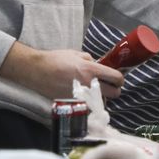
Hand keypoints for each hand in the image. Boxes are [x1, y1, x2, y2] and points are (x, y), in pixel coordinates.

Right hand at [0, 42, 124, 98]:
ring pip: (102, 101)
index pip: (116, 77)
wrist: (38, 71)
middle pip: (114, 93)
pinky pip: (89, 105)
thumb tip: (97, 65)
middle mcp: (89, 84)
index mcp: (91, 70)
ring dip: (102, 97)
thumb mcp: (75, 54)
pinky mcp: (74, 103)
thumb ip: (89, 60)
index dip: (120, 78)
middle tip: (110, 86)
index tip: (118, 78)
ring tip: (94, 91)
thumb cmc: (55, 60)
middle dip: (115, 90)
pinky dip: (89, 102)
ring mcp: (82, 96)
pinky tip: (83, 96)